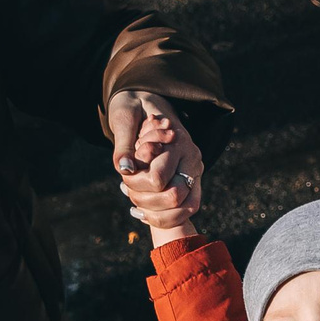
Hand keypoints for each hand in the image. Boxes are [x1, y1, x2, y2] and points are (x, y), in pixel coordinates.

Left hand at [107, 89, 202, 244]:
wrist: (146, 103)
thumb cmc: (133, 108)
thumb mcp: (124, 119)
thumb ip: (124, 145)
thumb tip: (124, 169)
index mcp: (179, 141)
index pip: (158, 178)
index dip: (136, 183)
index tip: (124, 175)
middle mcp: (192, 158)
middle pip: (174, 197)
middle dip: (144, 199)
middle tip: (126, 189)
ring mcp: (195, 172)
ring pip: (183, 208)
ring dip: (153, 211)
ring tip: (133, 201)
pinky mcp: (193, 183)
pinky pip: (184, 211)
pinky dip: (161, 216)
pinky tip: (140, 211)